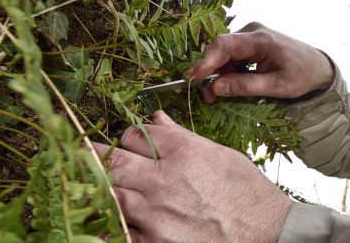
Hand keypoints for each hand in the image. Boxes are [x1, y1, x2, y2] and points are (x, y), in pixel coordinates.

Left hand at [92, 111, 291, 242]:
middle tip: (82, 152)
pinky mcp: (152, 242)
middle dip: (95, 154)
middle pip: (112, 160)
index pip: (135, 134)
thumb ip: (184, 137)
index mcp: (182, 152)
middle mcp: (163, 179)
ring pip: (108, 192)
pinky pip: (117, 230)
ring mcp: (154, 213)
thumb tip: (158, 120)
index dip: (128, 136)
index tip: (127, 141)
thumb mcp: (221, 156)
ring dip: (100, 186)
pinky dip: (111, 222)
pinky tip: (108, 217)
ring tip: (89, 182)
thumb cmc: (249, 195)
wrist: (267, 233)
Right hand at [184, 22, 333, 101]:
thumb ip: (245, 86)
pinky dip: (228, 70)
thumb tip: (215, 87)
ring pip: (224, 54)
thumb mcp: (276, 87)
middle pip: (221, 49)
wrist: (318, 67)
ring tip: (218, 95)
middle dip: (210, 72)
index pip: (224, 45)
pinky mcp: (250, 42)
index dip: (205, 61)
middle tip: (208, 97)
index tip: (192, 78)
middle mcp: (252, 31)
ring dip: (219, 73)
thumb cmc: (302, 76)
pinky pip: (232, 55)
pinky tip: (232, 84)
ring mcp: (251, 35)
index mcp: (261, 39)